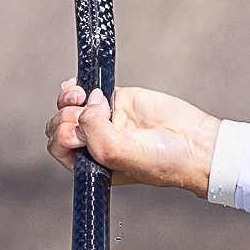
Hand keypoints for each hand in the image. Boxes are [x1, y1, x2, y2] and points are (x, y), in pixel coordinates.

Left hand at [45, 82, 220, 196]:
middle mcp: (93, 142)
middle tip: (94, 119)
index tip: (79, 136)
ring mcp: (103, 119)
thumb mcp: (116, 154)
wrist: (192, 143)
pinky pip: (84, 89)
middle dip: (67, 118)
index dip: (62, 137)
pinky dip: (77, 86)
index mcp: (90, 164)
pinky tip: (82, 89)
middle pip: (59, 125)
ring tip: (87, 99)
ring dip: (68, 100)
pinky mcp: (116, 98)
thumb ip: (92, 131)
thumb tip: (86, 100)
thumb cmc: (159, 160)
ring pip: (67, 105)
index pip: (57, 147)